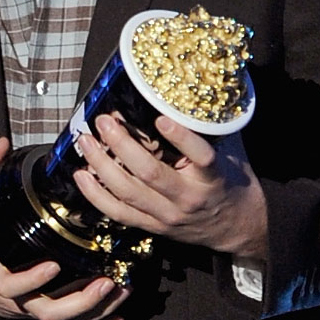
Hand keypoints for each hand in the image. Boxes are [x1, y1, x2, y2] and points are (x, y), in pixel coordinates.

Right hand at [0, 137, 129, 319]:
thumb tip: (2, 142)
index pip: (12, 284)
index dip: (33, 280)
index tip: (54, 266)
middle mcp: (13, 294)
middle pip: (46, 311)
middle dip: (79, 302)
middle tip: (105, 282)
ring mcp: (25, 306)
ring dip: (93, 311)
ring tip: (119, 290)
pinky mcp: (33, 312)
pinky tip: (117, 317)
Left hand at [74, 114, 268, 259]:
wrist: (238, 226)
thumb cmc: (230, 181)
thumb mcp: (230, 152)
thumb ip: (209, 129)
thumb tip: (187, 93)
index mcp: (213, 176)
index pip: (201, 156)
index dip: (181, 137)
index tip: (161, 119)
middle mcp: (188, 197)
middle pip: (151, 174)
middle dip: (122, 146)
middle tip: (104, 122)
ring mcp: (168, 215)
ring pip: (129, 193)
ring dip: (102, 166)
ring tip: (87, 141)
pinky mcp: (154, 227)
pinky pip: (119, 213)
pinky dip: (96, 195)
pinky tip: (81, 176)